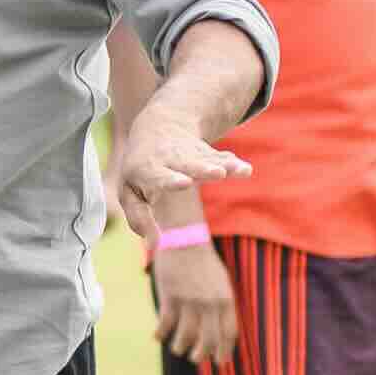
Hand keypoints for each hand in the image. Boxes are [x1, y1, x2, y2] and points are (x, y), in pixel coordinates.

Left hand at [107, 108, 250, 243]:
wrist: (157, 129)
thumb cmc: (140, 173)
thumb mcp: (130, 194)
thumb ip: (139, 219)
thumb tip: (153, 245)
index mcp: (147, 169)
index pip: (158, 176)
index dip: (170, 180)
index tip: (185, 183)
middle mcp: (169, 160)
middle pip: (186, 165)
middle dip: (199, 169)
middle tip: (213, 174)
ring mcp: (189, 155)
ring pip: (206, 161)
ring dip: (218, 167)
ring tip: (231, 172)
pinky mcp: (206, 155)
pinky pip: (221, 159)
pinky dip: (233, 165)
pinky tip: (245, 170)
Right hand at [146, 232, 238, 366]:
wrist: (185, 240)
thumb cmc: (203, 262)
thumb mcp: (221, 283)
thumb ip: (222, 305)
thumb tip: (221, 328)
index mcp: (226, 300)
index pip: (228, 334)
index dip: (224, 351)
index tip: (220, 362)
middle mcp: (210, 303)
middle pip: (209, 340)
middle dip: (202, 355)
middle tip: (196, 360)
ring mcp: (190, 301)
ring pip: (186, 336)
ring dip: (180, 347)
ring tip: (177, 349)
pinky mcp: (171, 296)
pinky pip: (166, 324)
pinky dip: (161, 334)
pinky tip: (158, 337)